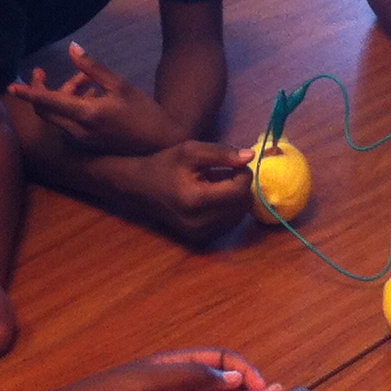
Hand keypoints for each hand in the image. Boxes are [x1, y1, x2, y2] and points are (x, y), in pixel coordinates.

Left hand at [5, 45, 184, 154]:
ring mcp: (81, 139)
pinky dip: (72, 105)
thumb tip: (72, 49)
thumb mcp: (120, 85)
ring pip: (58, 115)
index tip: (12, 86)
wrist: (159, 143)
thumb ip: (93, 68)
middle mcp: (78, 130)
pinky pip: (69, 122)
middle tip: (43, 72)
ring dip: (63, 95)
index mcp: (86, 114)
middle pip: (46, 111)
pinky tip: (92, 94)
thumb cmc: (143, 111)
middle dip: (42, 90)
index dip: (29, 92)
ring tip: (87, 80)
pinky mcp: (86, 143)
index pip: (48, 102)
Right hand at [109, 139, 257, 244]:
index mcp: (196, 199)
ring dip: (237, 199)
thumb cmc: (165, 165)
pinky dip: (229, 210)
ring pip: (239, 217)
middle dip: (242, 187)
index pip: (240, 190)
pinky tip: (215, 198)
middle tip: (229, 173)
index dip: (244, 174)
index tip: (234, 164)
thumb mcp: (191, 151)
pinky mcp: (200, 239)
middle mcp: (200, 222)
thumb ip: (222, 153)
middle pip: (243, 206)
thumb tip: (250, 157)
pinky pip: (229, 224)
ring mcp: (200, 234)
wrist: (139, 189)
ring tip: (219, 185)